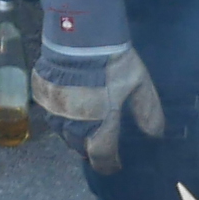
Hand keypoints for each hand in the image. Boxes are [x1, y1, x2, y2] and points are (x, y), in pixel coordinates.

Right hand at [33, 0, 167, 175]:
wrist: (80, 34)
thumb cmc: (113, 61)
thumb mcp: (138, 84)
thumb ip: (147, 111)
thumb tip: (156, 135)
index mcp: (99, 126)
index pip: (102, 158)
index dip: (109, 165)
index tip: (115, 165)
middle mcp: (73, 125)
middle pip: (81, 148)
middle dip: (91, 148)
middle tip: (101, 142)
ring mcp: (55, 111)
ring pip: (63, 133)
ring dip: (74, 134)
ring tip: (85, 126)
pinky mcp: (42, 95)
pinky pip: (51, 115)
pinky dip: (61, 116)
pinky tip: (69, 106)